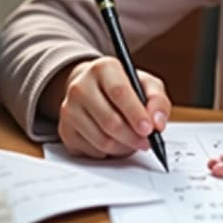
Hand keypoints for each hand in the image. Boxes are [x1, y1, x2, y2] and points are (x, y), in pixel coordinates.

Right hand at [53, 58, 171, 158]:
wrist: (91, 89)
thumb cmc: (122, 87)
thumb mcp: (146, 84)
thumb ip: (157, 100)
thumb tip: (158, 124)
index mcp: (103, 68)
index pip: (119, 93)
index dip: (136, 114)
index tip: (150, 129)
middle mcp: (80, 86)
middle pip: (110, 121)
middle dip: (133, 137)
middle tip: (147, 142)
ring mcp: (69, 109)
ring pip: (102, 141)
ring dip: (123, 147)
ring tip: (133, 141)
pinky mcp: (65, 130)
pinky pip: (92, 151)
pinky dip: (109, 153)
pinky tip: (115, 142)